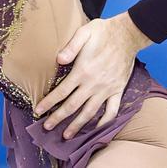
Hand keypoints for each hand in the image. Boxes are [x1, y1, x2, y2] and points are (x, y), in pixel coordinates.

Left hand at [34, 12, 152, 139]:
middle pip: (72, 106)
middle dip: (58, 118)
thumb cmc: (104, 32)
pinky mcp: (118, 90)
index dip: (49, 103)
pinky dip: (105, 122)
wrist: (128, 34)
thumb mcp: (85, 33)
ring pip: (89, 112)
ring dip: (77, 125)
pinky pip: (112, 110)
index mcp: (83, 71)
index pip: (62, 91)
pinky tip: (97, 129)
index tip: (38, 111)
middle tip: (46, 128)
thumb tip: (58, 59)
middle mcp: (93, 84)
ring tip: (67, 135)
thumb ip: (71, 47)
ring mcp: (106, 89)